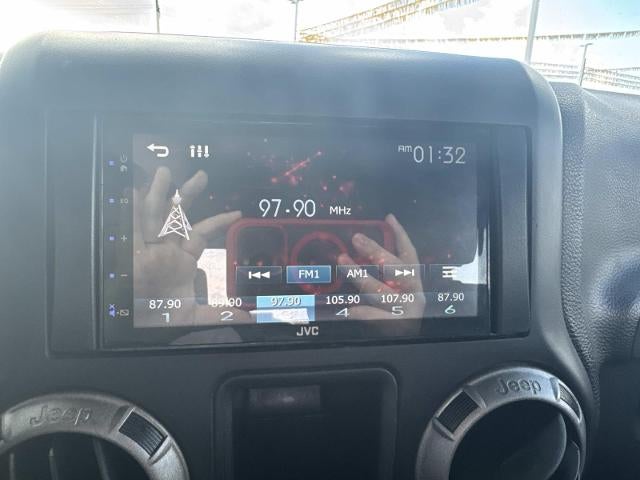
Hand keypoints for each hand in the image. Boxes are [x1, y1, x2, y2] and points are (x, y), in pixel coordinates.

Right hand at [133, 167, 246, 324]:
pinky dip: (132, 207)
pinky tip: (134, 189)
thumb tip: (248, 320)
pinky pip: (131, 224)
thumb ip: (218, 315)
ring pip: (155, 214)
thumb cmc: (159, 318)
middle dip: (188, 194)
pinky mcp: (129, 250)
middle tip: (202, 175)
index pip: (203, 233)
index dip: (219, 221)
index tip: (238, 213)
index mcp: (182, 258)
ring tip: (165, 172)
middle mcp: (165, 248)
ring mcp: (146, 246)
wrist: (133, 326)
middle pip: (178, 215)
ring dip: (159, 193)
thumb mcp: (192, 316)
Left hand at [338, 214, 425, 323]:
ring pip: (380, 291)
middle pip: (394, 268)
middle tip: (356, 239)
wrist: (407, 346)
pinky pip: (375, 317)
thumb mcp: (395, 293)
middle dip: (375, 251)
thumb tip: (360, 251)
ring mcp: (406, 311)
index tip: (389, 218)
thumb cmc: (397, 316)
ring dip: (360, 276)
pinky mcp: (396, 328)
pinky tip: (348, 308)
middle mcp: (414, 294)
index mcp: (414, 282)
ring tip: (342, 262)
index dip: (401, 235)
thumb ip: (384, 276)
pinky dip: (361, 312)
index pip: (409, 255)